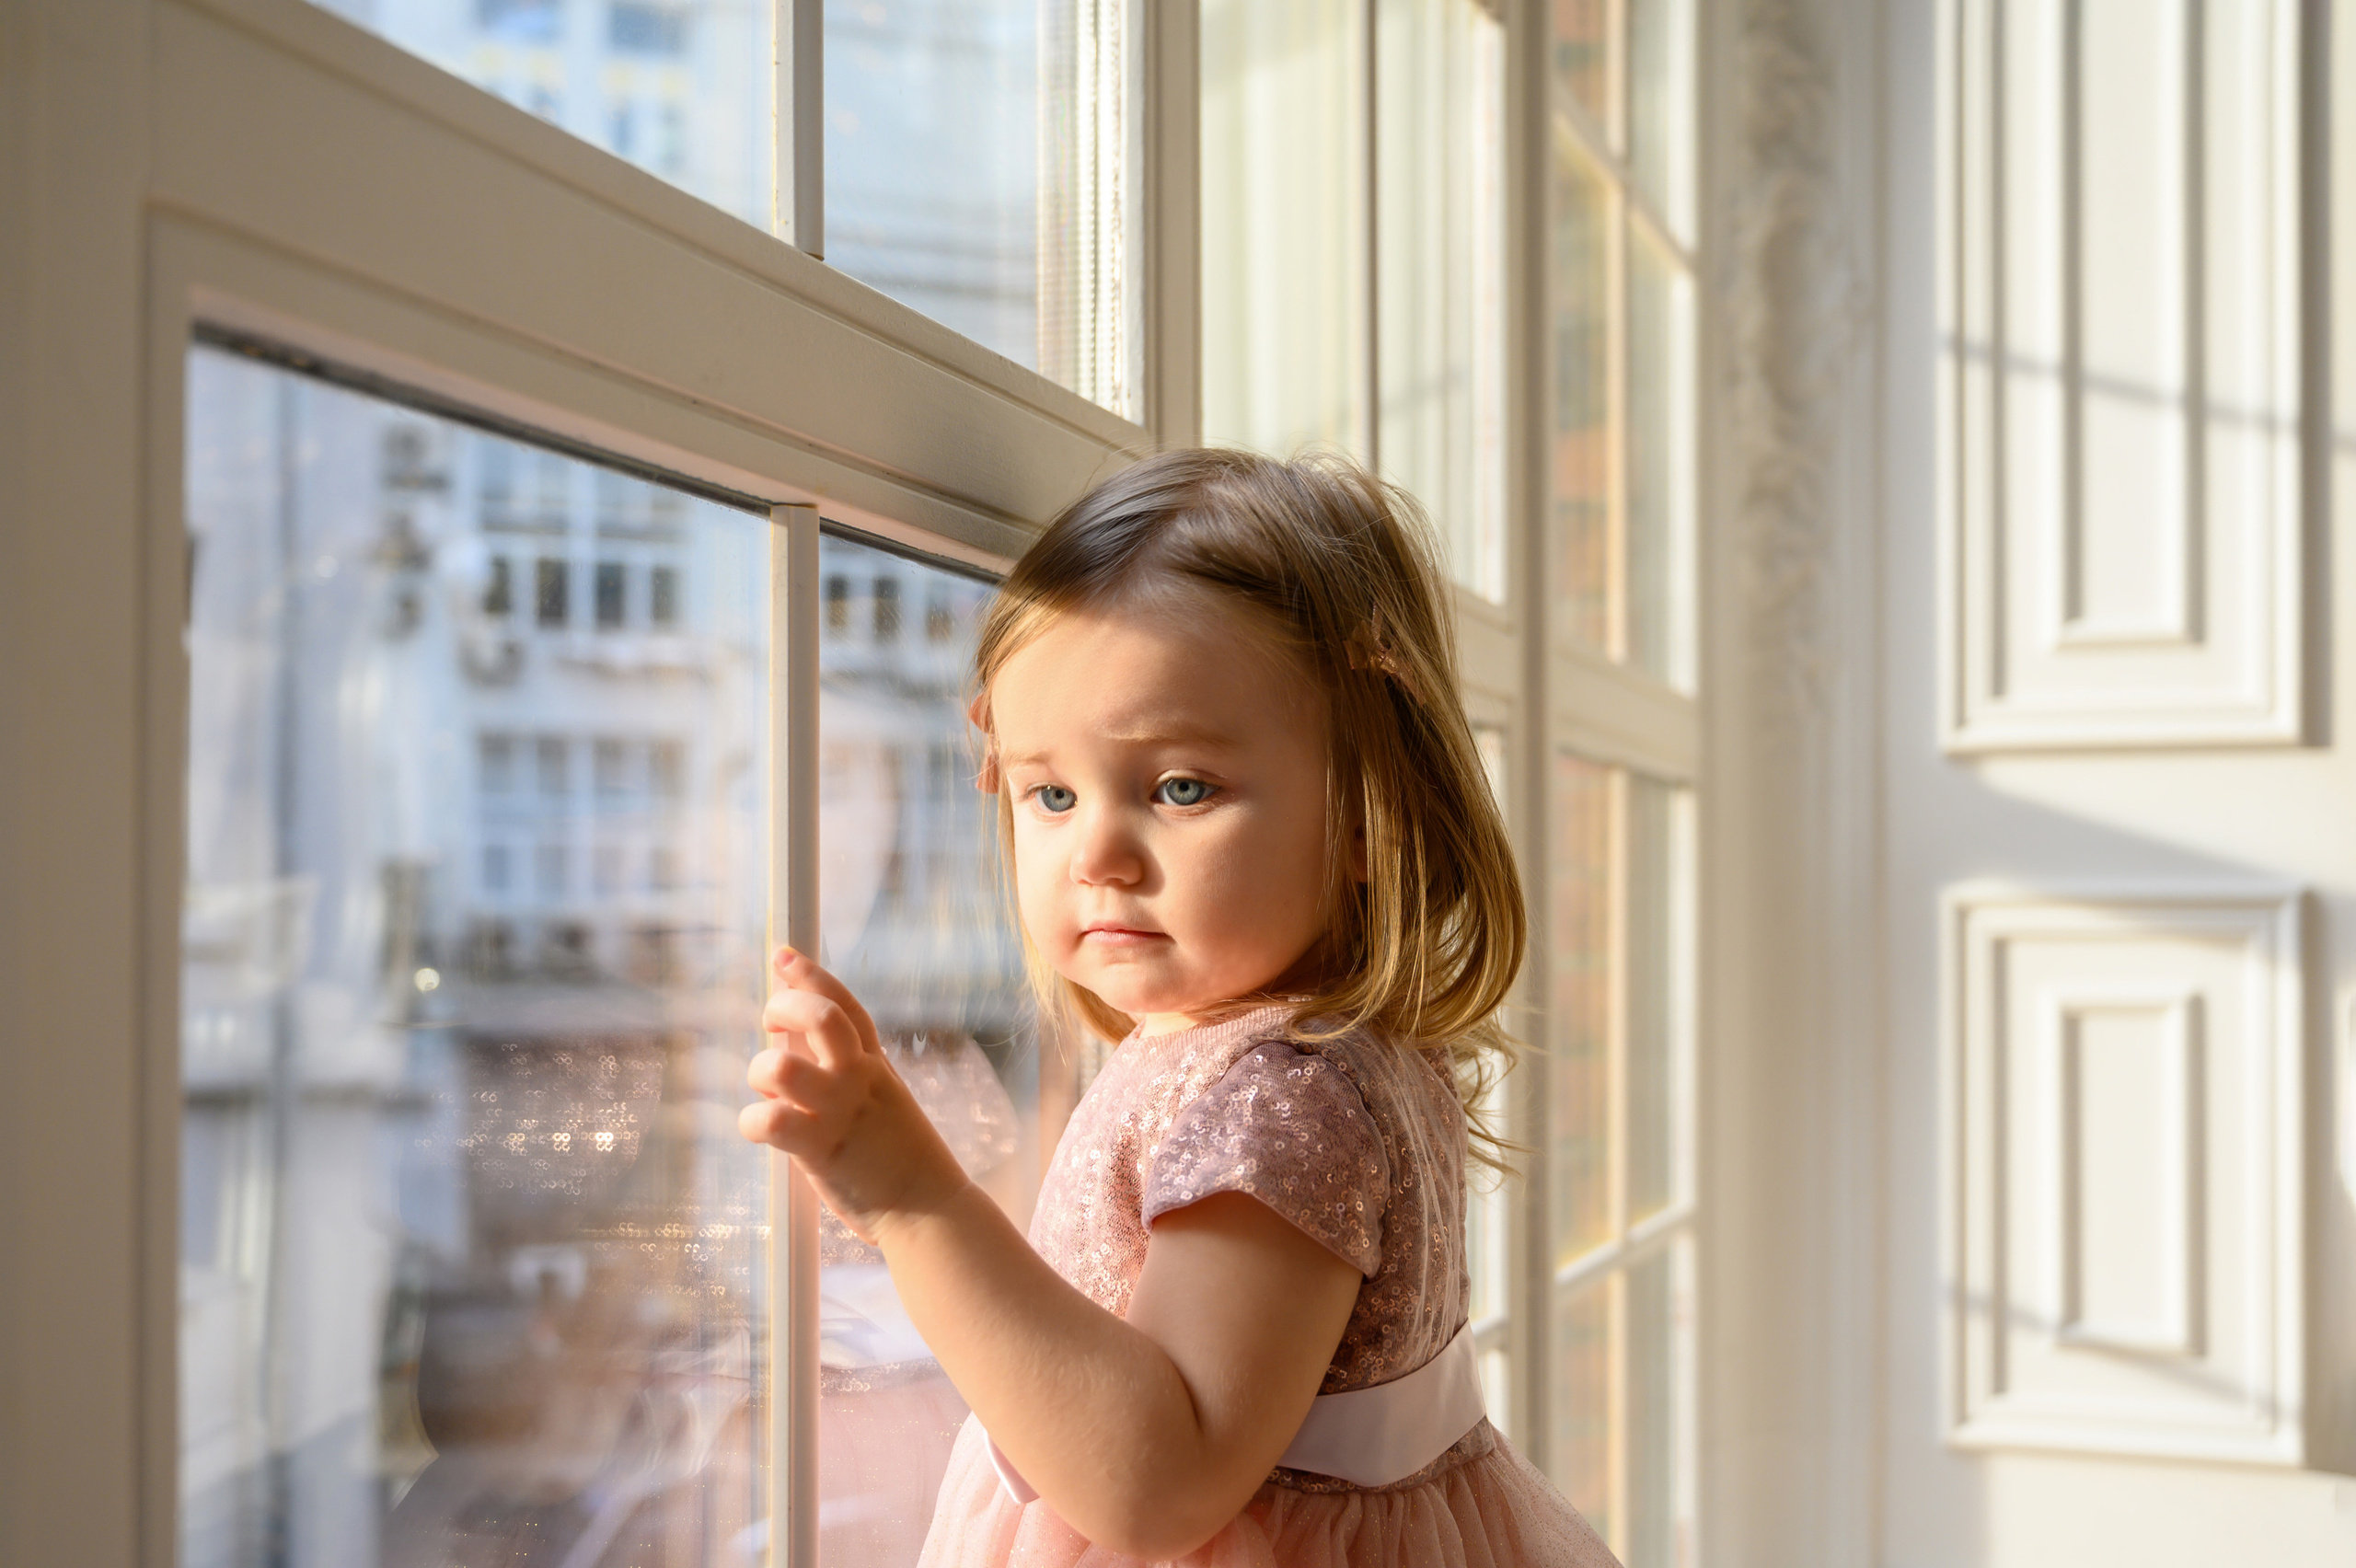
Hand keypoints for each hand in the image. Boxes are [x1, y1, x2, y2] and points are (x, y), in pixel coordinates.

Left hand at [737, 947, 970, 1242]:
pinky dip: (752, 1123)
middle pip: (820, 1017)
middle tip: (770, 1022)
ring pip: (779, 1067)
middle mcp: (858, 1079)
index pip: (845, 1006)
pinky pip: (768, 1121)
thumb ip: (839, 1071)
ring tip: (766, 1093)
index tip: (783, 955)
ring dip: (760, 1072)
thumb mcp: (878, 1101)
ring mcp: (839, 1112)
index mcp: (874, 1065)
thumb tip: (787, 1044)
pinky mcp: (820, 1149)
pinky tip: (761, 1132)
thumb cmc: (897, 1160)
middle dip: (783, 1007)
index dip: (811, 974)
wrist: (929, 1210)